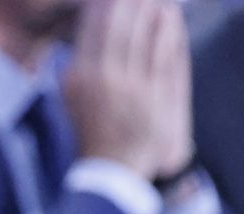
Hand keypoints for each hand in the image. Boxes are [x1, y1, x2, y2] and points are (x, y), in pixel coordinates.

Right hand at [63, 0, 192, 179]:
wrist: (110, 167)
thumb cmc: (90, 127)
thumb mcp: (71, 95)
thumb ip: (75, 63)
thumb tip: (83, 29)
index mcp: (78, 77)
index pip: (93, 27)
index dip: (105, 3)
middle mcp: (102, 79)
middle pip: (119, 26)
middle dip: (130, 1)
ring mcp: (130, 87)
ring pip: (144, 36)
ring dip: (153, 10)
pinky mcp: (154, 96)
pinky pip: (163, 54)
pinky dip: (169, 32)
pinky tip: (172, 17)